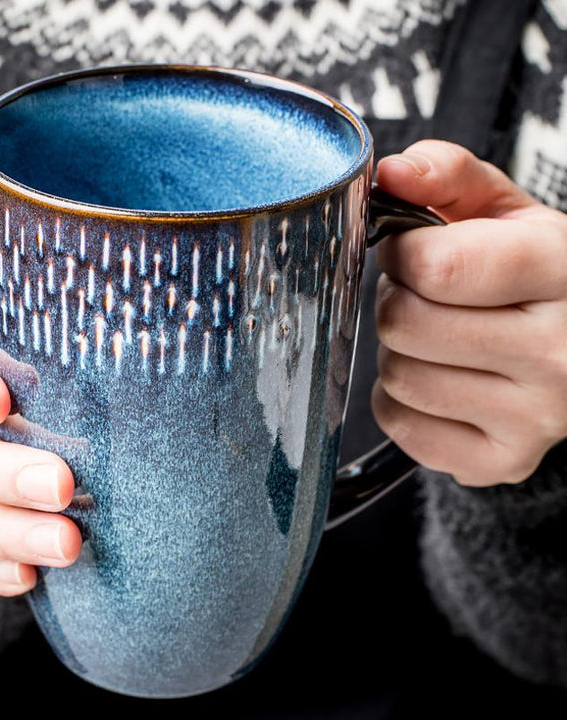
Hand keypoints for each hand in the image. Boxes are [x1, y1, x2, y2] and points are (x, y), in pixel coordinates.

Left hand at [372, 140, 566, 486]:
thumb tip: (390, 174)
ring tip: (434, 336)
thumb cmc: (529, 272)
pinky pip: (402, 424)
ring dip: (398, 350)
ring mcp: (536, 418)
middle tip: (421, 296)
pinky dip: (400, 399)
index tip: (410, 251)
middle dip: (396, 301)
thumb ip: (447, 175)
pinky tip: (437, 377)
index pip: (439, 269)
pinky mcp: (503, 460)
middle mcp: (560, 353)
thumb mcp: (502, 209)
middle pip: (406, 325)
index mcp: (563, 273)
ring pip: (399, 377)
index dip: (402, 254)